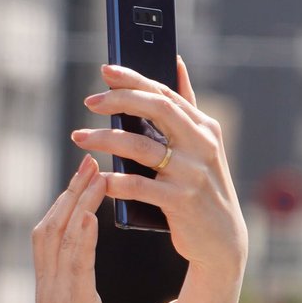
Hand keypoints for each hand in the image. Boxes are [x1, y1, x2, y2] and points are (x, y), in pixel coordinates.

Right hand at [14, 154, 108, 302]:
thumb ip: (75, 301)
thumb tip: (83, 286)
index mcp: (49, 291)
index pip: (51, 236)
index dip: (65, 202)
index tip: (83, 176)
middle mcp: (47, 289)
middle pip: (51, 228)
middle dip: (70, 192)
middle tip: (90, 160)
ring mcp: (56, 299)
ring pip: (59, 240)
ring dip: (76, 203)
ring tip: (94, 174)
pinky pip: (73, 269)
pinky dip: (79, 239)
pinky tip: (89, 216)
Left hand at [72, 58, 247, 302]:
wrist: (222, 240)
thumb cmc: (202, 188)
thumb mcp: (202, 146)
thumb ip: (187, 107)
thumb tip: (175, 62)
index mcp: (204, 127)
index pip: (165, 93)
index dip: (134, 79)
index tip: (105, 71)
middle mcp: (202, 145)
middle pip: (156, 109)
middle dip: (119, 101)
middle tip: (89, 102)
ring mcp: (192, 173)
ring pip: (141, 147)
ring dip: (105, 140)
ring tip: (79, 137)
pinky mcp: (181, 201)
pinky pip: (140, 186)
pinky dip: (116, 182)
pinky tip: (97, 179)